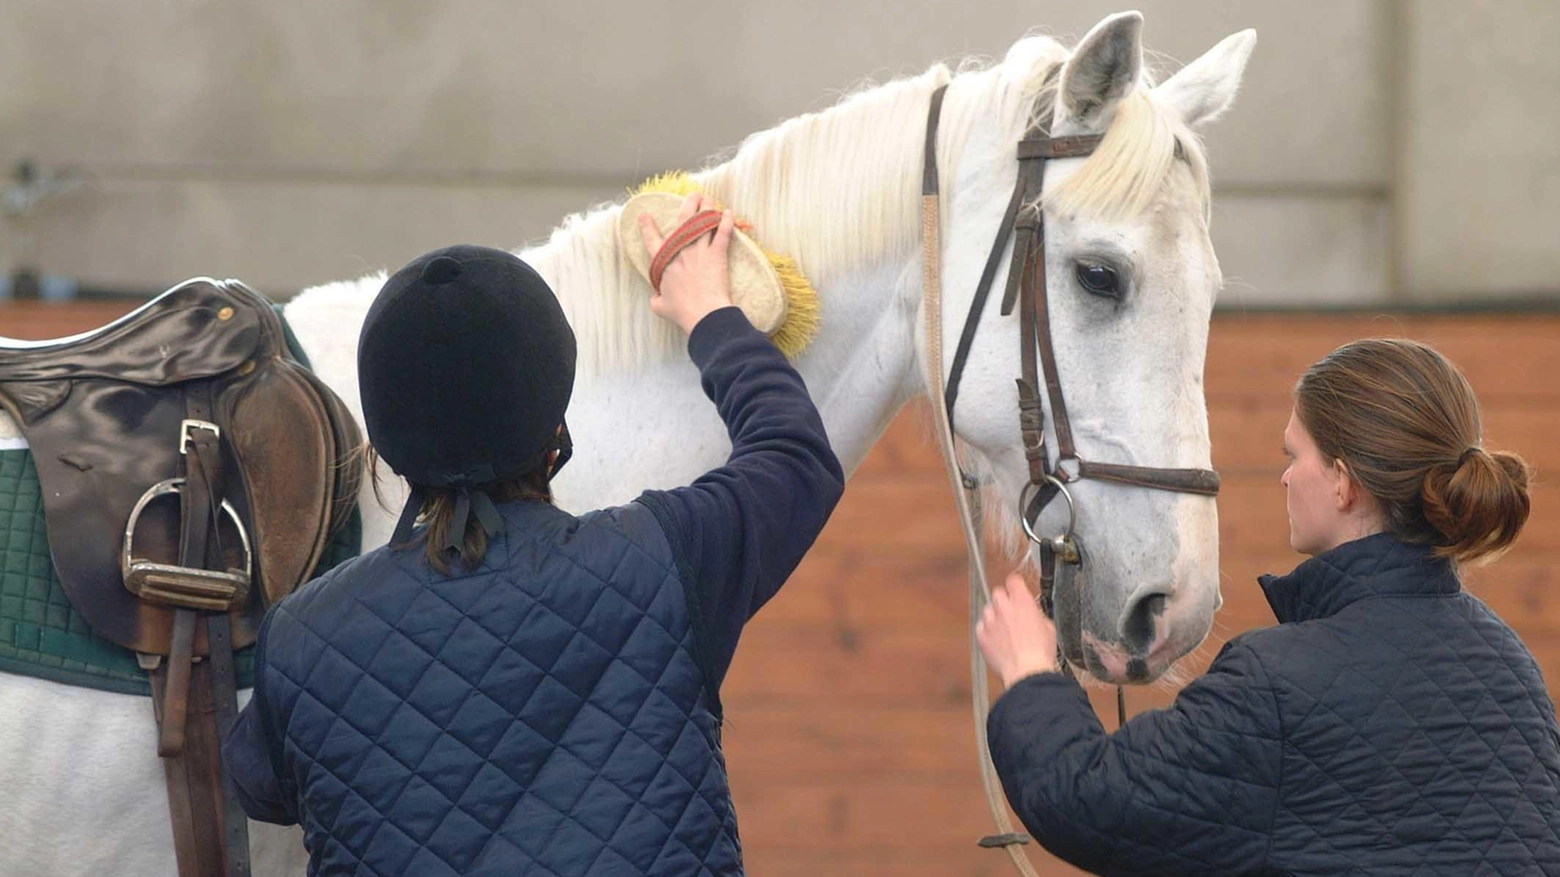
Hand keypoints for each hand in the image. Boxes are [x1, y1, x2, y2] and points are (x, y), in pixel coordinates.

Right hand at [637, 193, 736, 334]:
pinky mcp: (717, 254)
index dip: (647, 227)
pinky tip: (729, 213)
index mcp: (664, 261)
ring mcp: (699, 250)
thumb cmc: (682, 311)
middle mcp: (681, 250)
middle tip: (693, 196)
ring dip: (707, 208)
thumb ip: (656, 298)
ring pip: (703, 222)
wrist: (703, 313)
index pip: (652, 239)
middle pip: (683, 220)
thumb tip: (656, 297)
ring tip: (709, 199)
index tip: (645, 216)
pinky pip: (722, 233)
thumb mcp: (660, 306)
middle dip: (688, 204)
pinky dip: (726, 222)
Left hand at [977, 572, 1059, 688]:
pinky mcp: (981, 635)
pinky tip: (997, 641)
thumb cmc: (1039, 653)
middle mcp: (1003, 607)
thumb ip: (1036, 614)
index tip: (1016, 588)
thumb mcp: (1048, 628)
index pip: (1013, 580)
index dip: (1015, 584)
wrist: (1026, 671)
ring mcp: (990, 620)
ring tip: (1005, 631)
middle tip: (1011, 613)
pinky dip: (987, 631)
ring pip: (988, 610)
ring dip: (995, 616)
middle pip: (998, 593)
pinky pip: (981, 626)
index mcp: (1022, 601)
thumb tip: (1033, 615)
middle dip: (1004, 601)